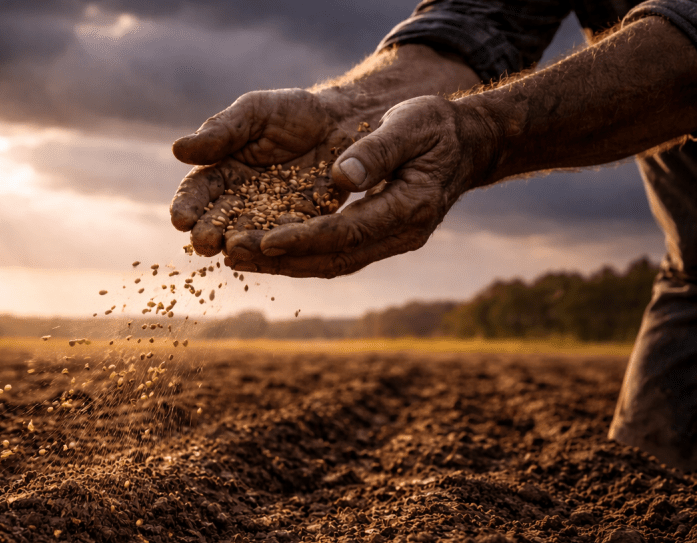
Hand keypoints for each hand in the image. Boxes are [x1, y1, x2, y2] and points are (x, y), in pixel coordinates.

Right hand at [170, 88, 372, 256]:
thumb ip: (220, 131)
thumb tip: (178, 149)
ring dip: (243, 242)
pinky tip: (275, 242)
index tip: (181, 219)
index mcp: (224, 171)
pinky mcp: (309, 219)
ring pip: (255, 231)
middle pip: (221, 219)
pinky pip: (295, 230)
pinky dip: (284, 237)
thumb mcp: (252, 112)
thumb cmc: (290, 111)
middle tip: (204, 243)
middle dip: (210, 233)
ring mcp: (276, 212)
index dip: (188, 206)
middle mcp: (245, 198)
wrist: (341, 118)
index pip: (199, 191)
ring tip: (233, 249)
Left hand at [223, 95, 498, 277]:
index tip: (263, 240)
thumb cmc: (438, 124)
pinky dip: (297, 255)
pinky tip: (261, 249)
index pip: (348, 232)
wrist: (467, 143)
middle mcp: (401, 234)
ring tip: (234, 257)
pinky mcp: (378, 238)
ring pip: (329, 263)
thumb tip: (341, 176)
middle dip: (281, 260)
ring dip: (282, 263)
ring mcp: (390, 241)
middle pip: (333, 258)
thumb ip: (378, 149)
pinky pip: (333, 254)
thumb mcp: (413, 122)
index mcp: (411, 207)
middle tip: (232, 254)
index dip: (304, 239)